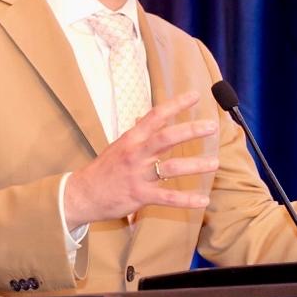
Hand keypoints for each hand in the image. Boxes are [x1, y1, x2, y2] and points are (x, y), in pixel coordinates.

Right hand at [63, 91, 219, 225]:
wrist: (81, 194)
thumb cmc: (104, 169)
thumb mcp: (120, 145)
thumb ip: (140, 133)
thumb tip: (155, 118)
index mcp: (132, 138)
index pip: (155, 116)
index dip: (176, 104)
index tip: (195, 95)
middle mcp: (136, 154)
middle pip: (166, 138)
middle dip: (190, 131)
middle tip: (212, 126)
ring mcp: (138, 175)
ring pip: (170, 168)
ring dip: (195, 165)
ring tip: (215, 162)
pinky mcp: (139, 196)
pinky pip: (167, 197)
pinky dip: (186, 200)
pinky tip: (203, 201)